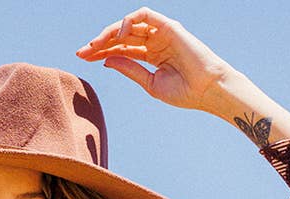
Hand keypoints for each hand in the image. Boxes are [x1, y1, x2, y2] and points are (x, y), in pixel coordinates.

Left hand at [76, 8, 234, 109]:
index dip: (100, 52)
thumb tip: (107, 59)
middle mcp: (154, 41)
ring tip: (95, 45)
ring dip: (109, 33)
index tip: (82, 59)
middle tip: (82, 53)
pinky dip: (128, 22)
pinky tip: (117, 37)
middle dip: (99, 43)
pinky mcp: (168, 25)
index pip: (120, 50)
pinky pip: (144, 15)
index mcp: (150, 56)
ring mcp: (161, 32)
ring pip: (129, 25)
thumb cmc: (184, 92)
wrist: (207, 90)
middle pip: (120, 37)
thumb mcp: (150, 83)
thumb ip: (130, 69)